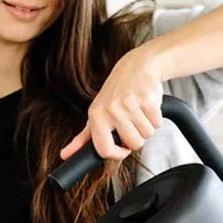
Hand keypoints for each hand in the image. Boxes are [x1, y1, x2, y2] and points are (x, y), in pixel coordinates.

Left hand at [60, 47, 164, 161]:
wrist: (136, 67)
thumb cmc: (116, 94)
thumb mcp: (95, 114)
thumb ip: (82, 139)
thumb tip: (66, 155)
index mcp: (96, 116)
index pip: (105, 150)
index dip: (117, 154)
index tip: (122, 148)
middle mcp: (111, 110)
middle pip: (133, 145)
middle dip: (136, 137)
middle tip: (131, 122)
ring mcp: (130, 104)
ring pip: (146, 135)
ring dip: (146, 127)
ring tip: (139, 113)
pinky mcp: (147, 99)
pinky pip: (157, 124)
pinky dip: (156, 118)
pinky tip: (147, 107)